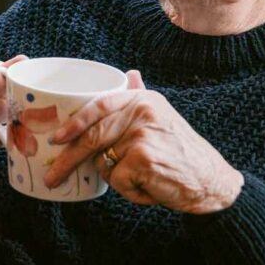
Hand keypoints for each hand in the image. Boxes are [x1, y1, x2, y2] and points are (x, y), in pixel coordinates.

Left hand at [44, 71, 242, 213]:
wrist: (211, 182)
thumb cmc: (180, 154)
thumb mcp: (162, 118)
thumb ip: (141, 97)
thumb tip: (129, 74)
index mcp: (143, 99)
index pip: (99, 105)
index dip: (74, 122)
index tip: (56, 137)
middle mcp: (142, 111)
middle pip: (92, 136)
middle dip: (68, 159)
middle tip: (53, 177)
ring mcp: (142, 134)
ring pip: (103, 161)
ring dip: (116, 178)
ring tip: (140, 181)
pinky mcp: (143, 158)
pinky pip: (118, 179)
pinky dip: (130, 191)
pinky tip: (151, 188)